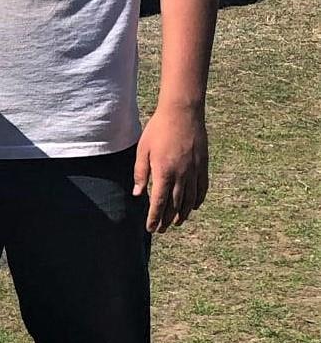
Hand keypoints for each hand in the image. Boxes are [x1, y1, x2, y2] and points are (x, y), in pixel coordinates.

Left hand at [133, 104, 208, 233]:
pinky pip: (202, 187)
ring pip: (190, 199)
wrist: (182, 112)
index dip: (154, 217)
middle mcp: (181, 175)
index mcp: (164, 172)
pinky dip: (199, 199)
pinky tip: (194, 206)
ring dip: (184, 213)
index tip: (150, 228)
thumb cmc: (158, 129)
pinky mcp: (204, 164)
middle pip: (175, 205)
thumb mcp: (143, 150)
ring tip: (177, 223)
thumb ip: (141, 173)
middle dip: (167, 219)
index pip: (159, 202)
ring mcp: (195, 170)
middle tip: (161, 229)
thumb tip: (138, 194)